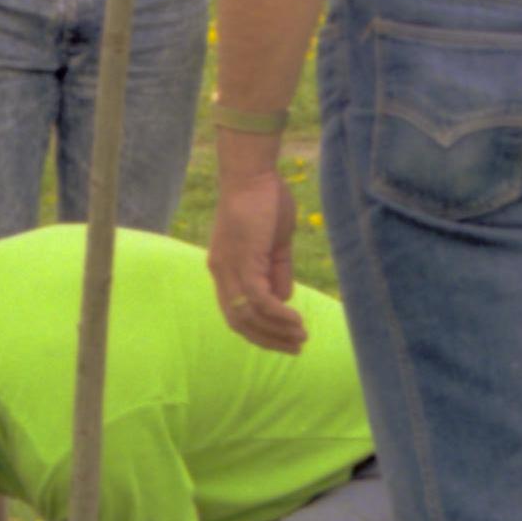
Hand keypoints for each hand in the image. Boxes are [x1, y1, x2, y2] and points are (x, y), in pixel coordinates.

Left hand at [207, 162, 306, 353]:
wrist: (253, 172)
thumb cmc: (264, 201)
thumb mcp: (274, 243)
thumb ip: (277, 271)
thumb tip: (283, 300)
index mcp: (225, 270)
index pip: (235, 313)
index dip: (259, 332)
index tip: (285, 341)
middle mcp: (221, 273)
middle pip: (238, 322)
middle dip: (268, 340)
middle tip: (296, 348)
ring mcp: (229, 268)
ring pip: (248, 315)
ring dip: (276, 330)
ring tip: (301, 336)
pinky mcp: (243, 260)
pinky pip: (258, 299)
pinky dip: (277, 314)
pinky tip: (296, 319)